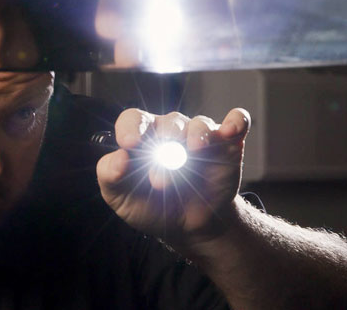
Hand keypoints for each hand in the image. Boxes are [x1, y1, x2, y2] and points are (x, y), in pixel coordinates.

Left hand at [96, 108, 250, 245]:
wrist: (190, 228)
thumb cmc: (153, 207)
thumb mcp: (122, 199)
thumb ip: (110, 177)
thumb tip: (117, 157)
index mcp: (143, 139)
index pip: (134, 119)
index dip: (131, 127)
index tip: (130, 144)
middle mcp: (171, 132)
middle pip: (169, 123)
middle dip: (165, 147)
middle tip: (160, 180)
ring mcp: (200, 136)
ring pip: (199, 124)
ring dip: (196, 138)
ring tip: (193, 154)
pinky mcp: (227, 143)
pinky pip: (236, 121)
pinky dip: (236, 120)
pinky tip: (231, 129)